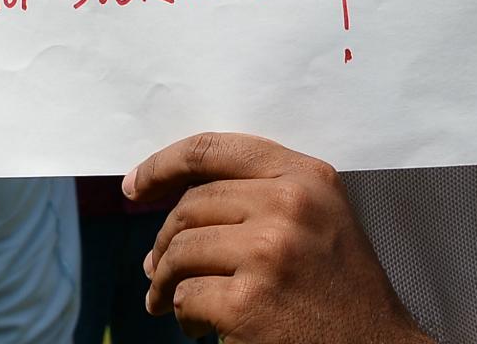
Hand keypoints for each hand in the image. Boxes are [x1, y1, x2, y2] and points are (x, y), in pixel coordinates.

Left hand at [128, 133, 428, 343]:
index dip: (163, 164)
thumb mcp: (318, 217)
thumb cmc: (341, 289)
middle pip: (190, 205)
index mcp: (304, 176)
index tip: (135, 185)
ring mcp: (268, 252)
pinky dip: (183, 316)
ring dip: (165, 281)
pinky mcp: (249, 303)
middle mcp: (288, 204)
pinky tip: (198, 329)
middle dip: (164, 240)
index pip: (212, 149)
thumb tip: (172, 199)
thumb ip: (261, 193)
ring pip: (180, 251)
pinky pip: (186, 296)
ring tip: (168, 302)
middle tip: (156, 269)